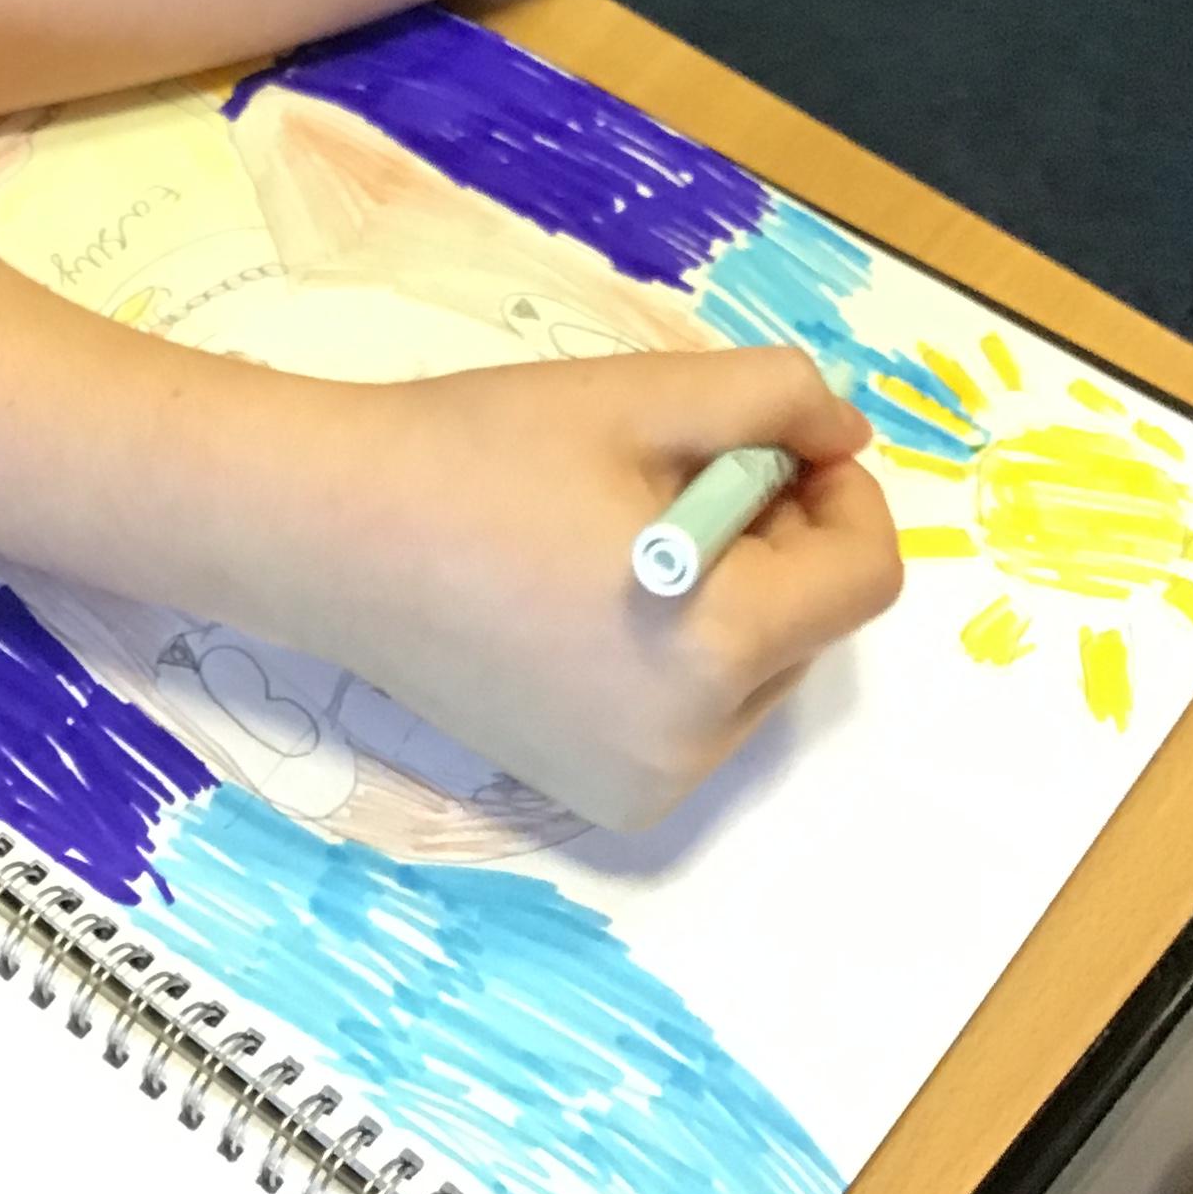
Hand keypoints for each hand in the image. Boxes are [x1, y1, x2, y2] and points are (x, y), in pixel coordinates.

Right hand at [279, 346, 900, 830]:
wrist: (329, 534)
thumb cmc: (483, 453)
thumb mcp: (646, 395)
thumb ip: (776, 399)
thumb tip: (848, 437)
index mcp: (715, 650)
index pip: (863, 578)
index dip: (841, 493)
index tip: (779, 439)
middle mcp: (691, 749)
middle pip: (811, 627)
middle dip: (778, 539)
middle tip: (679, 472)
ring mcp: (639, 787)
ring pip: (756, 672)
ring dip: (732, 594)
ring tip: (622, 530)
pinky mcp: (595, 799)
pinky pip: (691, 715)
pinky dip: (678, 650)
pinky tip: (588, 592)